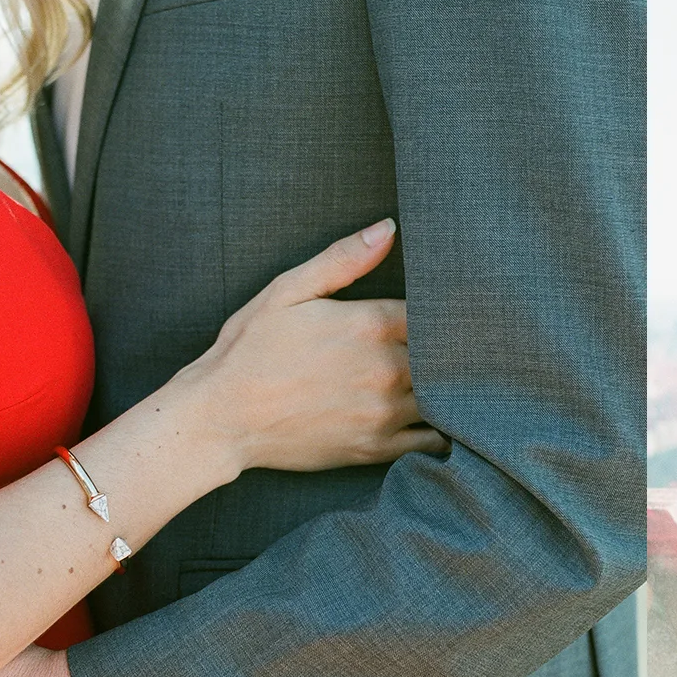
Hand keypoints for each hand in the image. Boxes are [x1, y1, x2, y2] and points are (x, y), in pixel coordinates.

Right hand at [177, 219, 448, 474]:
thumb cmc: (249, 350)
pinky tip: (440, 417)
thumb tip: (389, 229)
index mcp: (371, 323)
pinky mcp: (377, 448)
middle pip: (448, 354)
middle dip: (450, 348)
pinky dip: (442, 429)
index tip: (441, 311)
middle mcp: (386, 368)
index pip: (436, 311)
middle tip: (457, 344)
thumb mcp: (287, 291)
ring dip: (449, 387)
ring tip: (450, 379)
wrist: (220, 418)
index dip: (441, 310)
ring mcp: (384, 411)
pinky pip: (431, 440)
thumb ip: (343, 259)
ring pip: (445, 395)